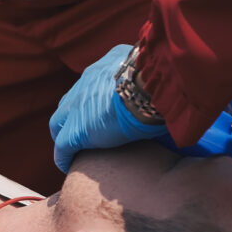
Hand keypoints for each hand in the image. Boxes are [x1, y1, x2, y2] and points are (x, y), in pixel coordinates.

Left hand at [50, 45, 167, 171]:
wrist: (148, 87)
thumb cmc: (161, 79)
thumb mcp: (156, 70)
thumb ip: (156, 76)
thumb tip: (172, 86)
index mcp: (108, 67)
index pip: (93, 84)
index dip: (93, 100)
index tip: (99, 110)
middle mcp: (87, 82)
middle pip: (70, 101)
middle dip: (72, 115)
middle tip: (82, 130)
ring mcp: (76, 107)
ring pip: (59, 123)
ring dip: (64, 134)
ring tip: (73, 150)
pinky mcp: (76, 130)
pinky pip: (62, 146)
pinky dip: (63, 156)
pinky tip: (67, 164)